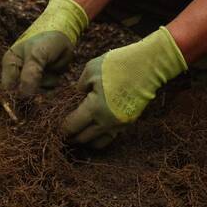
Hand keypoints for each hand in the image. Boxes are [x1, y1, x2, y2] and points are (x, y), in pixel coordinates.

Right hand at [1, 0, 87, 94]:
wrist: (65, 32)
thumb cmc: (46, 39)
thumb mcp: (36, 55)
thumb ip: (29, 75)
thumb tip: (24, 96)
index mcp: (10, 64)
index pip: (8, 88)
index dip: (18, 92)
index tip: (31, 88)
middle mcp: (18, 73)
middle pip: (24, 92)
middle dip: (36, 86)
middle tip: (44, 70)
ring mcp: (32, 77)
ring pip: (38, 92)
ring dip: (47, 82)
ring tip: (50, 66)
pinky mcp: (45, 80)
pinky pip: (49, 90)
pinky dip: (54, 82)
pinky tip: (56, 70)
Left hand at [63, 27, 186, 148]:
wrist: (150, 66)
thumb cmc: (118, 64)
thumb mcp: (91, 69)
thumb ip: (80, 85)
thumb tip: (79, 95)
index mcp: (94, 109)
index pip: (73, 126)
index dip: (63, 129)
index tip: (56, 128)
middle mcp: (107, 122)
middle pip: (84, 138)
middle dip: (73, 137)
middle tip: (64, 134)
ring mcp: (120, 124)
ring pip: (99, 142)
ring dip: (87, 140)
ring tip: (80, 134)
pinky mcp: (129, 122)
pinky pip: (111, 135)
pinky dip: (101, 135)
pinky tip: (95, 128)